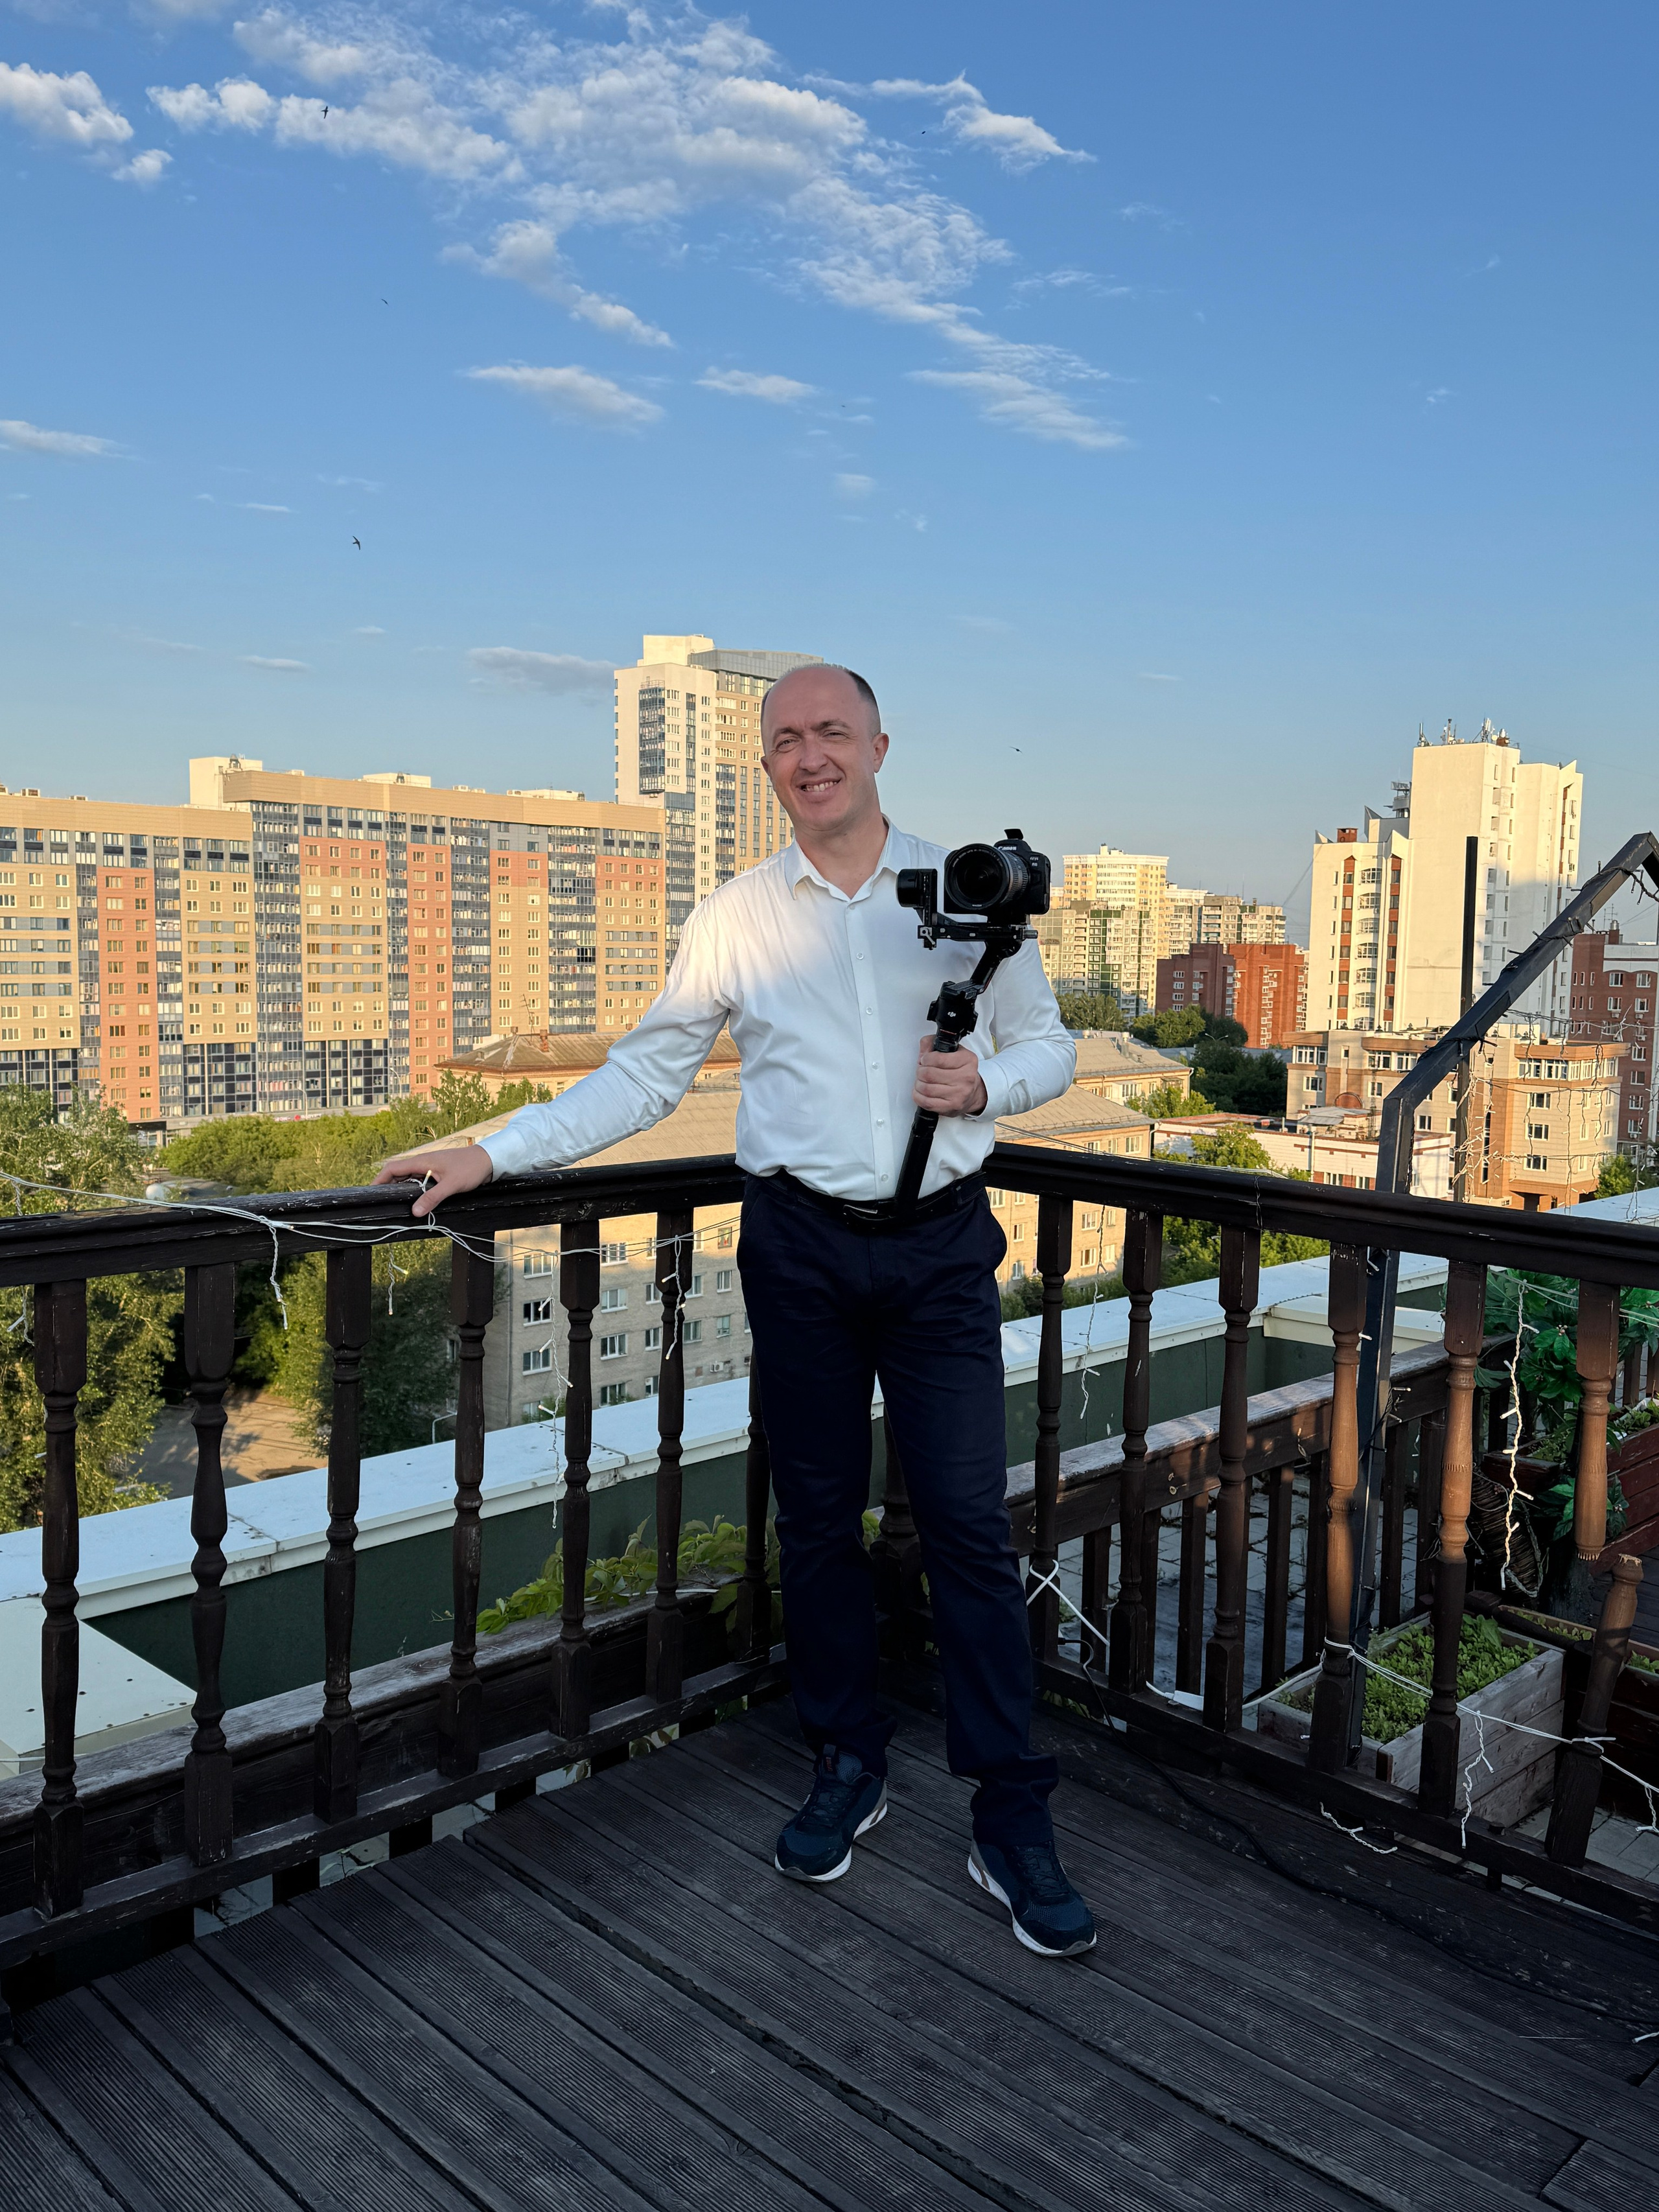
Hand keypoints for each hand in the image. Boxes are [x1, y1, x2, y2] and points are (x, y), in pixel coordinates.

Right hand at [373, 1144, 493, 1218]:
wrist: (489, 1160)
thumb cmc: (471, 1168)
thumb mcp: (451, 1185)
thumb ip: (432, 1198)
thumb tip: (414, 1212)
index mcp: (422, 1162)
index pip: (392, 1168)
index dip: (379, 1179)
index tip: (370, 1192)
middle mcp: (423, 1163)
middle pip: (397, 1174)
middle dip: (387, 1186)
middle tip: (380, 1202)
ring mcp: (430, 1168)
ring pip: (408, 1178)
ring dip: (400, 1189)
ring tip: (393, 1203)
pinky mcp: (437, 1173)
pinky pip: (418, 1181)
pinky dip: (412, 1190)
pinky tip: (414, 1201)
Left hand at [912, 1036, 987, 1117]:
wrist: (973, 1094)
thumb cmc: (960, 1072)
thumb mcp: (952, 1052)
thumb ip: (934, 1044)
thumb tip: (924, 1044)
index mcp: (967, 1060)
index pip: (938, 1058)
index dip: (926, 1059)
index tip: (925, 1060)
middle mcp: (966, 1077)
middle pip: (929, 1074)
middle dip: (920, 1072)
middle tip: (922, 1071)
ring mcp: (960, 1094)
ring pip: (926, 1089)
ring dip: (918, 1084)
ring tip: (922, 1082)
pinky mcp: (952, 1107)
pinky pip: (927, 1102)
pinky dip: (918, 1097)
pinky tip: (922, 1092)